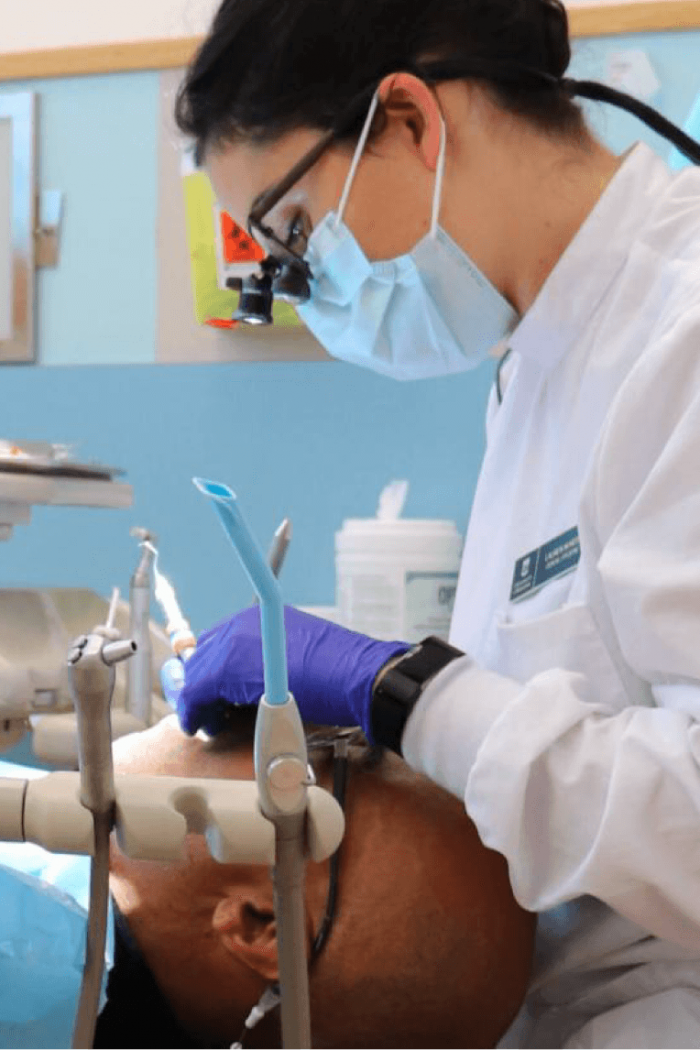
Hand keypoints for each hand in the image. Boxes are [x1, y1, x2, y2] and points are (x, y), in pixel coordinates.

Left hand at [177, 605, 408, 738]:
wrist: (358, 675)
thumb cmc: (339, 671)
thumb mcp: (296, 655)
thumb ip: (266, 663)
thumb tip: (245, 686)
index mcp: (258, 616)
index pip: (215, 643)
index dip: (208, 671)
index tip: (208, 693)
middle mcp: (242, 623)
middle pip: (201, 656)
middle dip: (200, 687)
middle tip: (207, 712)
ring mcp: (234, 643)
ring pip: (196, 674)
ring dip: (198, 701)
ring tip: (210, 722)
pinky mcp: (229, 668)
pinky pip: (197, 692)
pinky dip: (194, 712)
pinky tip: (202, 726)